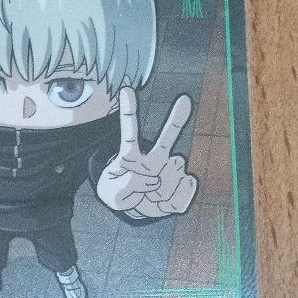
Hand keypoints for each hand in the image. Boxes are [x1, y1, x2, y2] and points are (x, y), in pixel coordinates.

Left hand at [96, 86, 197, 216]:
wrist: (135, 207)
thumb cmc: (119, 194)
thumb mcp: (112, 194)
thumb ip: (124, 187)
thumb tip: (151, 178)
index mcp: (131, 157)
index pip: (129, 133)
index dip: (128, 112)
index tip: (125, 90)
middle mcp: (153, 158)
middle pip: (166, 139)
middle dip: (176, 119)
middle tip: (185, 99)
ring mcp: (168, 169)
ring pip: (170, 177)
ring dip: (160, 193)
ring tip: (149, 197)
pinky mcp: (181, 183)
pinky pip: (182, 194)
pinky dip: (171, 203)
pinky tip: (161, 202)